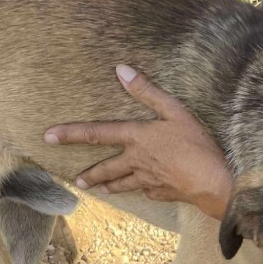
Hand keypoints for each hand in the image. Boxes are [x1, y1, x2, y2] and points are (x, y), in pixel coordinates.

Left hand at [44, 65, 232, 217]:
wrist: (213, 183)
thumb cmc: (196, 146)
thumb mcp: (175, 112)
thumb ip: (148, 91)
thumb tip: (121, 70)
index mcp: (136, 137)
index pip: (96, 133)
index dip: (71, 134)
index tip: (49, 137)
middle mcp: (137, 160)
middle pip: (107, 167)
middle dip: (90, 173)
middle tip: (77, 179)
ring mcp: (148, 179)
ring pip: (123, 183)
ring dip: (109, 185)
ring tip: (99, 189)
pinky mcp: (163, 193)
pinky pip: (148, 191)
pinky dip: (143, 190)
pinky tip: (143, 192)